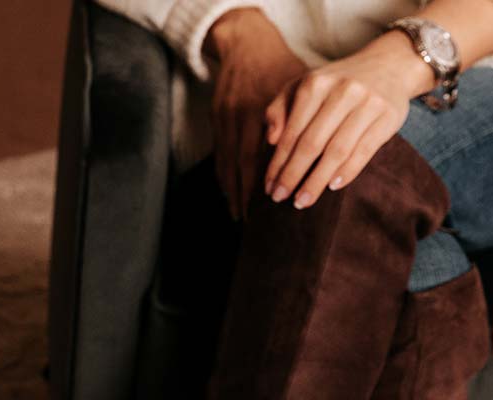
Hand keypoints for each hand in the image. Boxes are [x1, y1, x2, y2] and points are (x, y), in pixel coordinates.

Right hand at [206, 8, 306, 218]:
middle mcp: (245, 115)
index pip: (275, 154)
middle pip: (247, 164)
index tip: (287, 204)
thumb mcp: (305, 87)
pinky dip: (223, 177)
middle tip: (257, 222)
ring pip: (228, 162)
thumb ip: (313, 121)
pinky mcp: (215, 119)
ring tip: (241, 217)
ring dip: (234, 192)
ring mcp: (225, 117)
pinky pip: (218, 155)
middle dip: (250, 195)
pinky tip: (230, 194)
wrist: (248, 45)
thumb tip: (326, 160)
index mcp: (271, 109)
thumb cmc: (284, 68)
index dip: (280, 182)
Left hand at [262, 33, 433, 208]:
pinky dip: (348, 171)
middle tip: (281, 198)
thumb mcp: (302, 86)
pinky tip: (332, 186)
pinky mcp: (389, 117)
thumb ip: (280, 109)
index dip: (278, 162)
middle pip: (312, 144)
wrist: (388, 65)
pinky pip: (365, 150)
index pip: (291, 132)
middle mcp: (341, 92)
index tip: (269, 186)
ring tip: (303, 200)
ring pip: (337, 150)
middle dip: (293, 175)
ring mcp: (367, 104)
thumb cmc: (335, 82)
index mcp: (314, 84)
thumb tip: (271, 140)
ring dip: (317, 180)